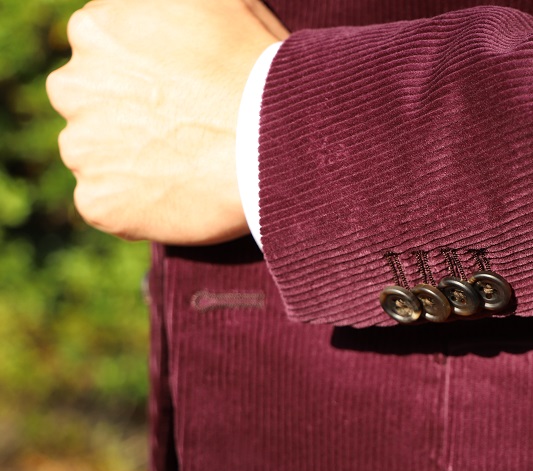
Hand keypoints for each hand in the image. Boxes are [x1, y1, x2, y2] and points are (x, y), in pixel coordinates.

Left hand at [46, 0, 287, 243]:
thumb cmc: (256, 69)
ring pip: (96, 155)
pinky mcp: (98, 203)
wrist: (276, 143)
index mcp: (95, 30)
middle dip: (126, 114)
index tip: (182, 90)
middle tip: (184, 128)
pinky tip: (181, 193)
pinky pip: (109, 204)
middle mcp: (73, 86)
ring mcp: (83, 149)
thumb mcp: (218, 2)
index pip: (105, 51)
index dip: (147, 72)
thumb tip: (168, 10)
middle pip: (90, 102)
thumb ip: (171, 4)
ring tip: (188, 165)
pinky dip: (138, 204)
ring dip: (130, 159)